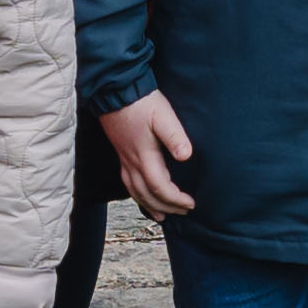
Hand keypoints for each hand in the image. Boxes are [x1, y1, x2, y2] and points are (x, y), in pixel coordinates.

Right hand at [101, 92, 197, 218]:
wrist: (115, 91)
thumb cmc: (141, 102)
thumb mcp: (163, 115)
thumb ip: (174, 136)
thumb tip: (186, 156)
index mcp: (144, 156)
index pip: (160, 188)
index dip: (176, 200)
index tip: (192, 203)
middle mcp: (132, 162)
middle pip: (147, 195)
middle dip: (166, 207)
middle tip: (184, 212)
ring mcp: (124, 159)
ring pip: (135, 192)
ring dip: (150, 205)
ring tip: (162, 216)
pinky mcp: (121, 154)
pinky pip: (127, 183)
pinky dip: (137, 195)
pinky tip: (142, 196)